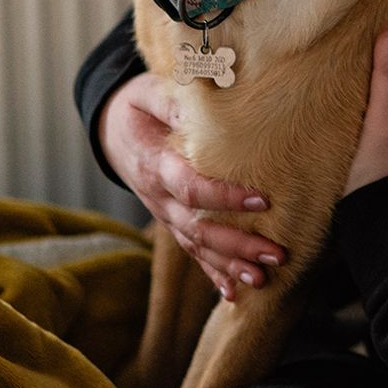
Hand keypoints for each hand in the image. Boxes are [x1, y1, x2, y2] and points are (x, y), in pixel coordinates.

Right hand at [98, 71, 286, 301]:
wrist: (111, 130)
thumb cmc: (139, 107)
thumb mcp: (150, 92)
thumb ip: (174, 99)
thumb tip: (199, 105)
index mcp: (154, 164)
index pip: (190, 188)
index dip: (224, 198)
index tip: (261, 200)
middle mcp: (158, 197)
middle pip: (198, 228)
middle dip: (237, 245)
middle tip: (276, 253)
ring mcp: (163, 214)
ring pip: (196, 246)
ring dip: (230, 265)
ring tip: (263, 279)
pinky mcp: (170, 222)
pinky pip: (191, 252)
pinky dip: (212, 274)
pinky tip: (234, 294)